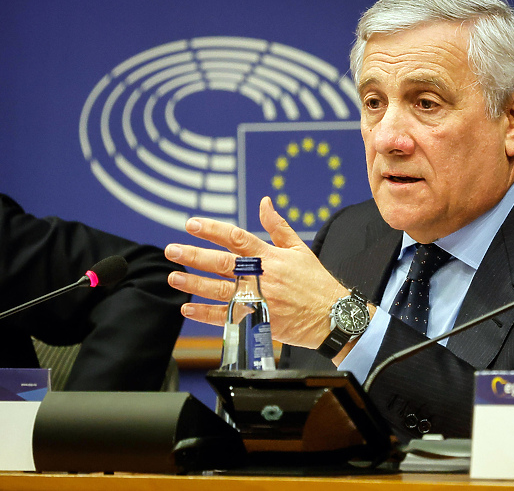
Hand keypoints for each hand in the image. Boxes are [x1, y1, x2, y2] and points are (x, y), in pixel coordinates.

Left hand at [165, 196, 346, 349]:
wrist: (332, 316)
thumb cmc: (316, 282)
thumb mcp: (299, 249)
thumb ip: (278, 226)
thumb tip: (264, 202)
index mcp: (271, 256)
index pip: (237, 238)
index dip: (212, 230)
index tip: (192, 224)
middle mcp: (262, 276)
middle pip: (222, 263)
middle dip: (194, 255)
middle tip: (172, 250)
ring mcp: (258, 299)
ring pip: (219, 290)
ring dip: (193, 283)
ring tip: (173, 277)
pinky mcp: (257, 320)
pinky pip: (226, 317)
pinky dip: (205, 314)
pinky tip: (188, 309)